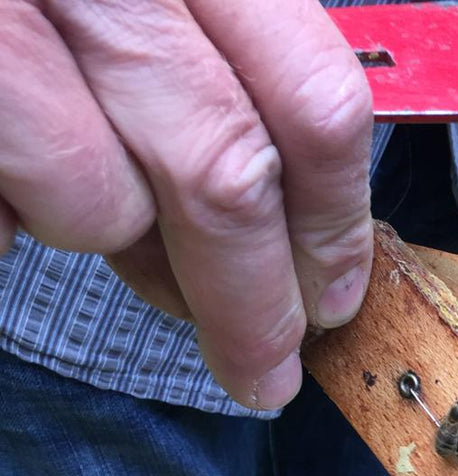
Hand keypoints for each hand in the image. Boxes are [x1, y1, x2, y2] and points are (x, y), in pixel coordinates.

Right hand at [0, 0, 375, 408]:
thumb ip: (203, 56)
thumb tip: (285, 216)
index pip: (311, 99)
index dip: (334, 220)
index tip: (335, 294)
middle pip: (223, 175)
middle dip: (252, 303)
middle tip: (265, 370)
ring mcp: (0, 27)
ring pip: (95, 201)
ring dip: (97, 226)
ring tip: (60, 176)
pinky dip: (5, 217)